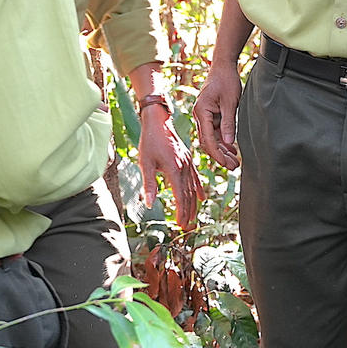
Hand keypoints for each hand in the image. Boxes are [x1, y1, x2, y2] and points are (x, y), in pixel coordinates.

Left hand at [137, 104, 201, 228]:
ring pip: (193, 187)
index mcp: (174, 168)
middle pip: (189, 194)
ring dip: (193, 203)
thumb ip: (149, 184)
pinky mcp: (188, 159)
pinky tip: (201, 198)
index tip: (181, 223)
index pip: (180, 195)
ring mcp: (188, 162)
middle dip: (188, 211)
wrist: (158, 122)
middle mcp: (184, 167)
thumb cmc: (150, 141)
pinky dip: (198, 188)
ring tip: (192, 216)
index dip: (181, 211)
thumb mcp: (145, 163)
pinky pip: (195, 177)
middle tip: (186, 225)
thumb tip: (149, 203)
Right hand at [193, 62, 242, 169]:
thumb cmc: (226, 80)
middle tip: (234, 167)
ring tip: (235, 161)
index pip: (208, 139)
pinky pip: (215, 131)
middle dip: (220, 156)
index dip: (217, 154)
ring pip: (211, 138)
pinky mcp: (210, 114)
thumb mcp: (231, 102)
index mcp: (201, 112)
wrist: (223, 66)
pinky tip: (232, 149)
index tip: (226, 164)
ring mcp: (204, 115)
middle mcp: (200, 115)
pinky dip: (223, 140)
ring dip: (222, 150)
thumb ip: (229, 122)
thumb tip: (229, 142)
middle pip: (208, 142)